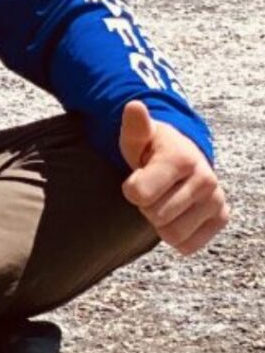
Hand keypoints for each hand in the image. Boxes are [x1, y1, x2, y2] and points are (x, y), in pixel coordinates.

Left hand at [118, 100, 228, 254]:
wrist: (181, 155)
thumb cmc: (151, 147)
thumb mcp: (138, 135)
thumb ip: (134, 125)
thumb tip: (134, 106)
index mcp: (180, 159)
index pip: (138, 194)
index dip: (130, 189)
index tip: (137, 177)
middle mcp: (204, 179)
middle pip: (155, 216)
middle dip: (146, 205)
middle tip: (152, 188)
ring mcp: (216, 200)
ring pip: (172, 234)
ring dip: (160, 222)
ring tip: (163, 199)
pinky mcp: (221, 217)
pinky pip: (188, 246)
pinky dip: (176, 236)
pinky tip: (176, 214)